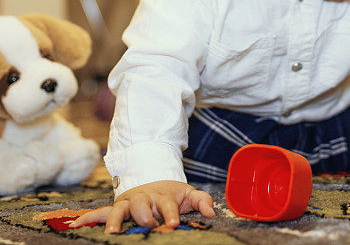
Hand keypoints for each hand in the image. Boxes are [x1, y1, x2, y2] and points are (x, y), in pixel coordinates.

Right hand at [68, 180, 214, 233]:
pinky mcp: (116, 208)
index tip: (174, 223)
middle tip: (148, 224)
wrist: (155, 180)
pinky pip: (101, 212)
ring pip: (119, 209)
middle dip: (144, 215)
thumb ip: (201, 201)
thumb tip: (211, 213)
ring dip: (116, 220)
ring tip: (113, 232)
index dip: (171, 213)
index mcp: (163, 196)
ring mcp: (128, 203)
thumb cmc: (173, 194)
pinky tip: (76, 224)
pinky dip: (89, 217)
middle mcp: (144, 199)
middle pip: (142, 205)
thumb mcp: (189, 195)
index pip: (167, 204)